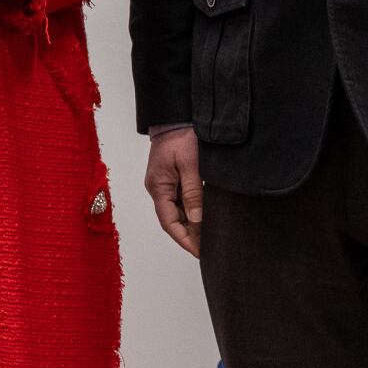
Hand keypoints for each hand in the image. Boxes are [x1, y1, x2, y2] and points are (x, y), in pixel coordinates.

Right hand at [145, 127, 203, 256]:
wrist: (175, 116)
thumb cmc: (181, 135)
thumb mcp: (190, 164)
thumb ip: (193, 193)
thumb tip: (197, 220)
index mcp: (158, 186)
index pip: (168, 222)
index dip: (184, 239)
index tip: (200, 252)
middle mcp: (158, 188)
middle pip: (172, 219)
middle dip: (189, 235)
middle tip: (209, 247)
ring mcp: (163, 183)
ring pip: (176, 211)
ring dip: (190, 224)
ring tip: (209, 236)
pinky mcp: (171, 177)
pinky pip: (179, 200)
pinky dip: (190, 211)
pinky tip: (204, 216)